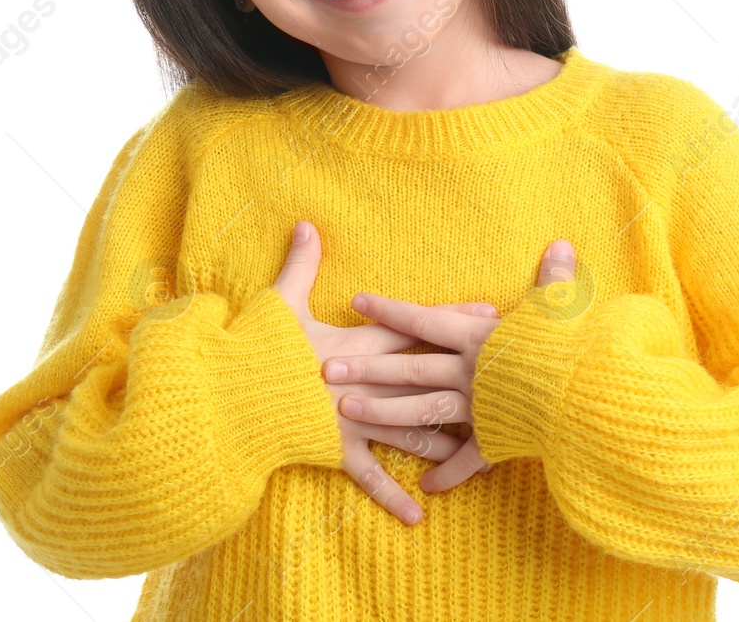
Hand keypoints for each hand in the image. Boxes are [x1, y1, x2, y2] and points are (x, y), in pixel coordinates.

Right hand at [274, 220, 499, 525]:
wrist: (231, 396)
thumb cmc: (256, 348)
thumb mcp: (280, 302)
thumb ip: (300, 264)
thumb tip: (306, 224)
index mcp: (357, 344)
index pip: (415, 327)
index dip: (452, 318)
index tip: (487, 312)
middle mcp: (368, 383)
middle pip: (428, 379)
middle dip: (469, 377)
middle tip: (507, 376)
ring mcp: (356, 420)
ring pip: (414, 430)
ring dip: (448, 440)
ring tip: (483, 448)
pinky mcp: (338, 450)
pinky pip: (373, 477)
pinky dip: (395, 497)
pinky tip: (420, 515)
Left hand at [328, 238, 576, 493]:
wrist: (590, 396)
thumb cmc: (573, 346)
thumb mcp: (560, 308)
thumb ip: (553, 280)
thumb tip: (562, 245)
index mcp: (478, 338)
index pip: (423, 320)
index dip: (389, 309)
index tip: (355, 301)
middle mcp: (469, 371)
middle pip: (409, 368)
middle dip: (366, 368)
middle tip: (327, 369)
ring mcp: (478, 407)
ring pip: (420, 410)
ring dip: (382, 412)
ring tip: (346, 411)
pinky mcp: (496, 439)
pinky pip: (466, 459)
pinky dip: (448, 472)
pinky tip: (426, 487)